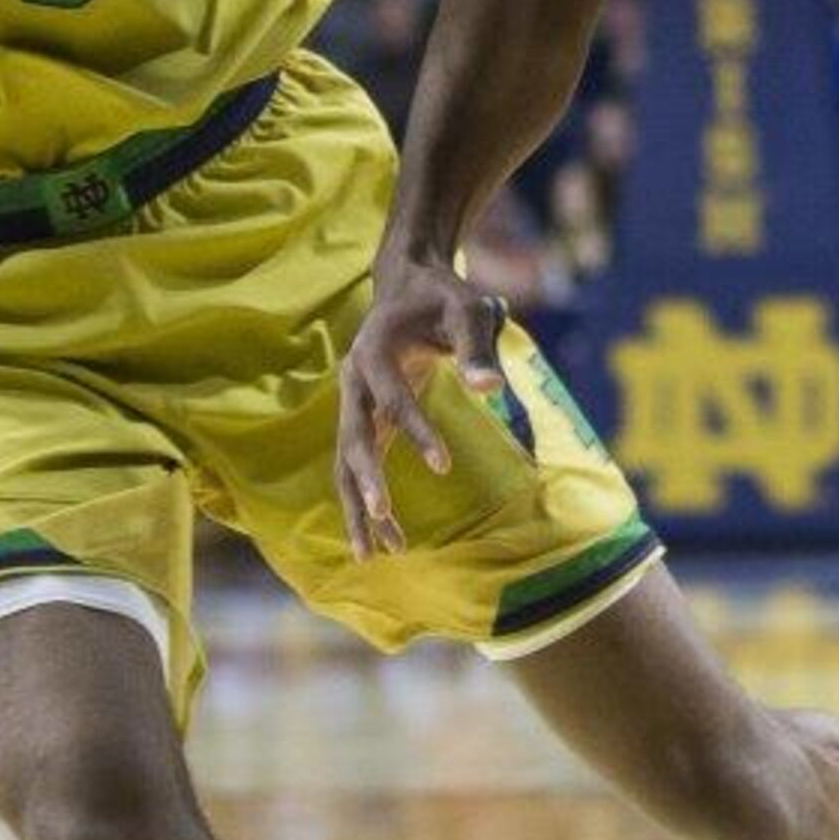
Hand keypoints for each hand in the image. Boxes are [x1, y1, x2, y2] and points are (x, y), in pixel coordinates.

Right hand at [333, 259, 507, 559]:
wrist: (409, 285)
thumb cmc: (445, 298)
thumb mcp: (469, 311)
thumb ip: (478, 348)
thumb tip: (493, 391)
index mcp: (374, 350)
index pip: (393, 400)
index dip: (417, 432)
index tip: (445, 466)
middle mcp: (353, 380)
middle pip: (352, 437)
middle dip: (366, 479)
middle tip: (384, 517)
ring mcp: (353, 403)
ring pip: (345, 462)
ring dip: (357, 506)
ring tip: (374, 555)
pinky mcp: (363, 420)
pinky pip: (356, 467)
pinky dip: (364, 501)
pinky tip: (382, 540)